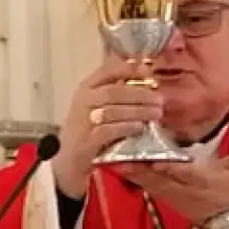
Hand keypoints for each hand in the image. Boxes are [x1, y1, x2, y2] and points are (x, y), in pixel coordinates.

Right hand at [55, 57, 163, 193]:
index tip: (149, 73)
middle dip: (140, 94)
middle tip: (159, 100)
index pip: (107, 70)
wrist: (69, 159)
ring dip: (138, 111)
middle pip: (114, 91)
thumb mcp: (99, 105)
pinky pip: (109, 130)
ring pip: (113, 110)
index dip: (130, 69)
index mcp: (87, 88)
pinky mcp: (86, 140)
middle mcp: (83, 100)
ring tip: (156, 114)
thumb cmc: (89, 129)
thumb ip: (119, 92)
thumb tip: (146, 77)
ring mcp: (83, 120)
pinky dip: (126, 127)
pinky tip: (140, 127)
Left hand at [124, 120, 228, 228]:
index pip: (185, 174)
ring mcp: (170, 193)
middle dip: (138, 168)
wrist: (224, 221)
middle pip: (157, 178)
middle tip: (119, 154)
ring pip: (146, 182)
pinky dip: (130, 175)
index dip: (171, 169)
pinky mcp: (162, 195)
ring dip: (129, 171)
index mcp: (202, 180)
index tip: (157, 161)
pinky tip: (114, 165)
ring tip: (110, 156)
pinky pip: (143, 185)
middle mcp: (182, 189)